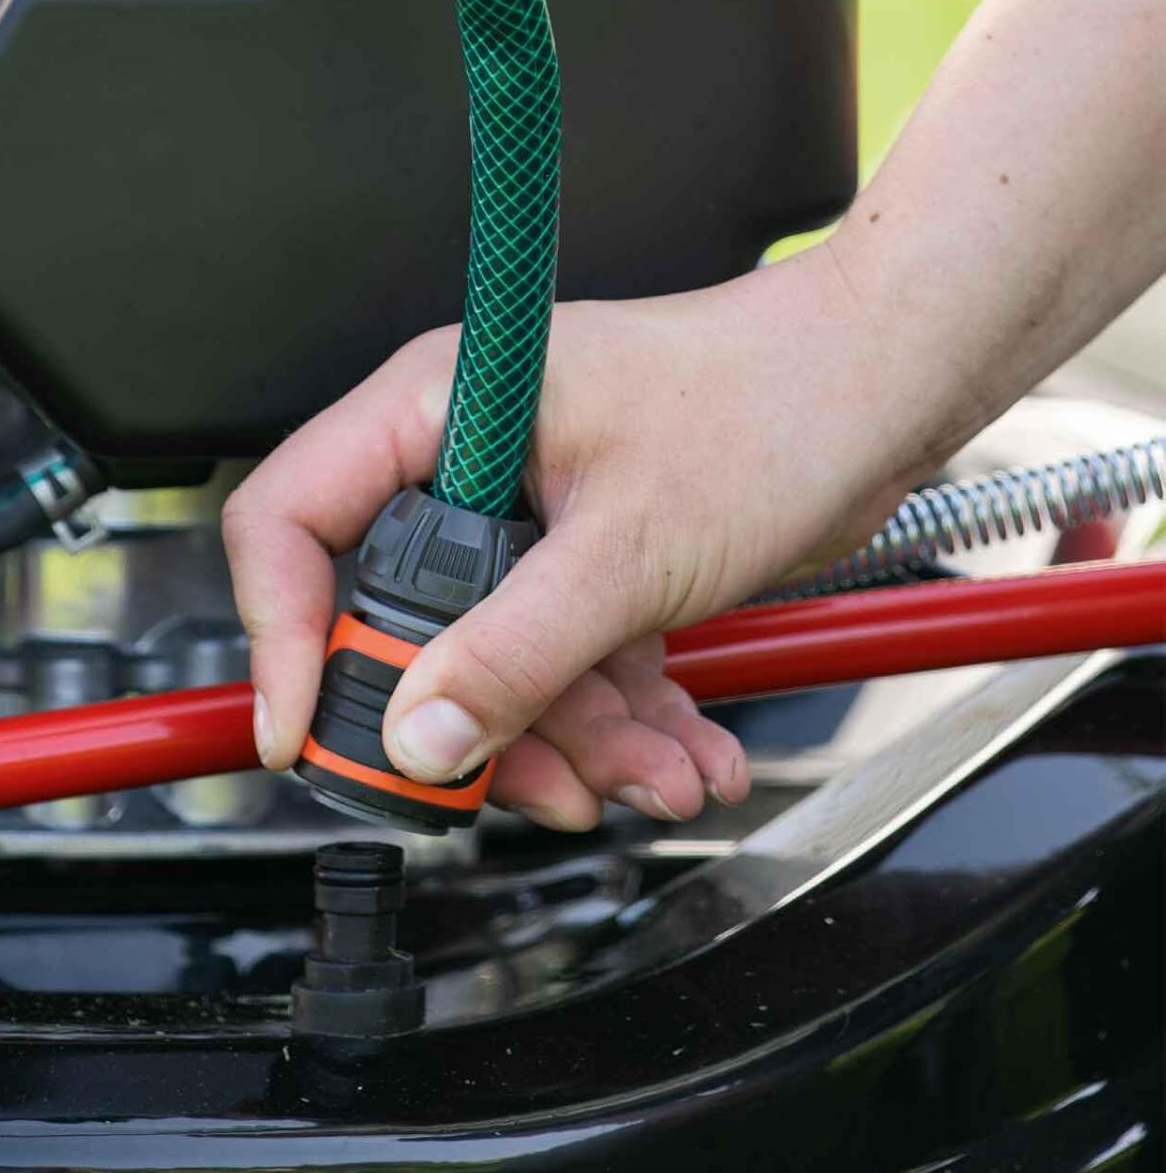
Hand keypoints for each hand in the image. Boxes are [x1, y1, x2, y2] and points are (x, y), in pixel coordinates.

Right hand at [224, 245, 917, 830]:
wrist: (890, 387)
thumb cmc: (773, 402)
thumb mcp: (627, 552)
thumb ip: (513, 653)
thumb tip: (417, 739)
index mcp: (437, 410)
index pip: (294, 521)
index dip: (283, 632)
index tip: (304, 733)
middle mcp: (465, 462)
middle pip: (400, 623)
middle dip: (475, 719)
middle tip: (537, 785)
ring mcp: (527, 519)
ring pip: (495, 663)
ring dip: (575, 740)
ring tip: (659, 777)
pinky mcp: (585, 562)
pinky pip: (566, 664)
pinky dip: (621, 721)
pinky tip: (683, 753)